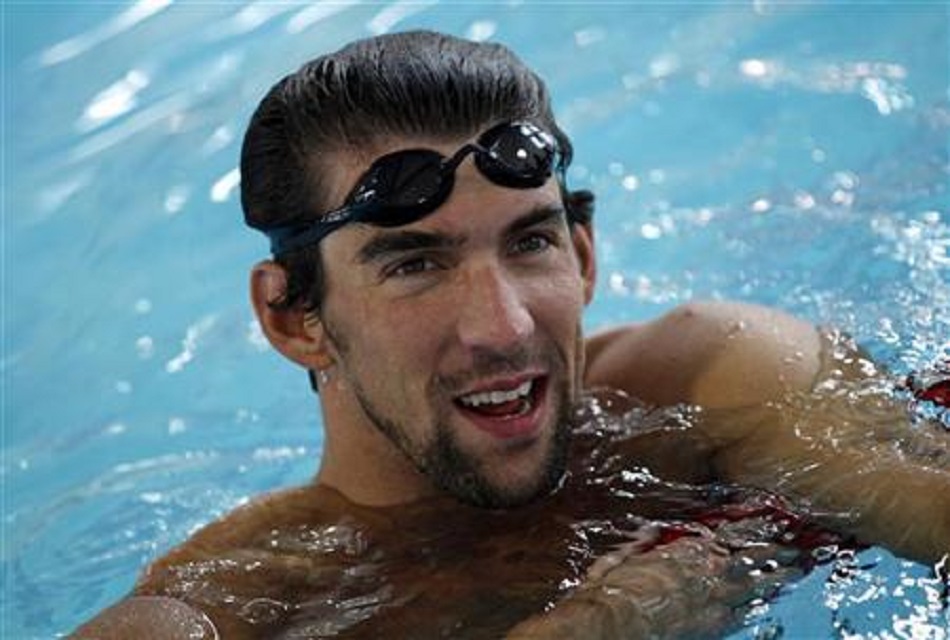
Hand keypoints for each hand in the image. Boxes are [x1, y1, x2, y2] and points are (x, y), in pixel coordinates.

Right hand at [506, 532, 801, 639]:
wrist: (615, 623)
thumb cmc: (614, 590)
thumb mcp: (624, 557)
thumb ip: (642, 546)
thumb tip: (649, 535)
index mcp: (689, 548)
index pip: (731, 532)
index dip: (757, 526)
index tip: (776, 519)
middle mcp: (708, 571)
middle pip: (753, 556)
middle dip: (780, 549)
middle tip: (804, 544)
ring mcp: (715, 601)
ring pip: (756, 583)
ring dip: (781, 575)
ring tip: (803, 567)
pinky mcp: (714, 626)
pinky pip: (744, 611)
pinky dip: (760, 602)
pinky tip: (771, 598)